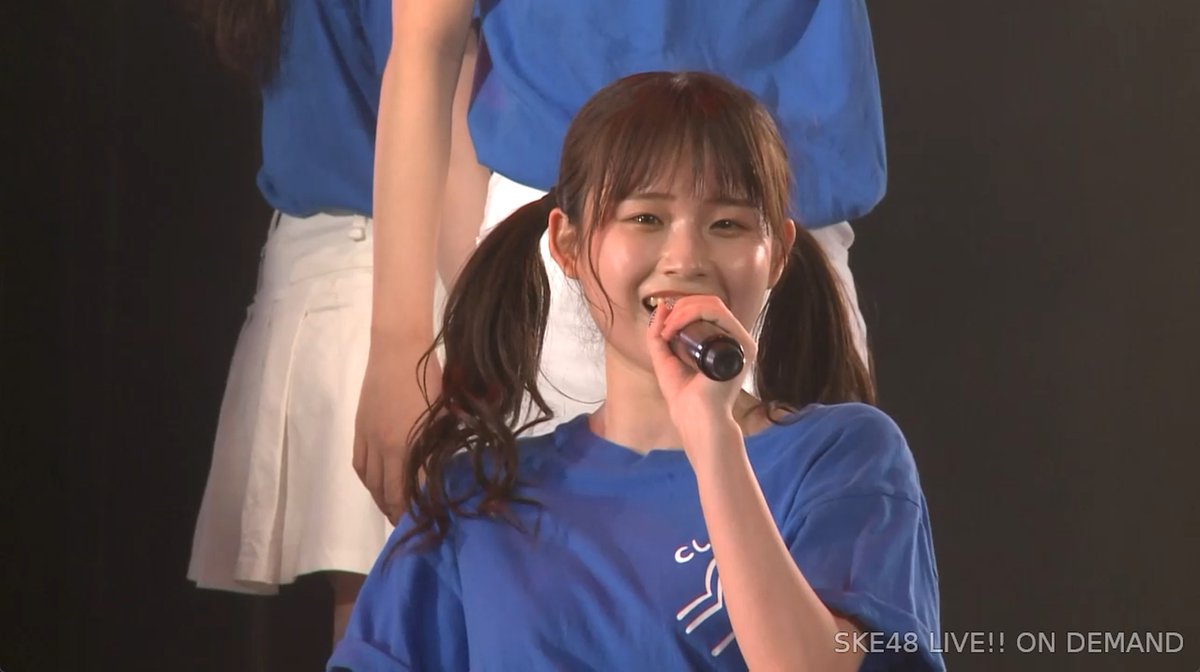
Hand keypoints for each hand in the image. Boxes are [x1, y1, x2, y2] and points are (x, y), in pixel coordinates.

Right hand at [352, 338, 441, 523]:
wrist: (398, 349)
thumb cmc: (431, 378)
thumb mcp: (445, 414)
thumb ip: (442, 445)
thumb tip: (446, 469)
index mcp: (411, 446)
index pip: (412, 491)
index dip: (416, 511)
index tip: (426, 522)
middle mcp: (387, 449)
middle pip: (388, 492)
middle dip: (397, 512)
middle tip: (407, 524)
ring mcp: (370, 439)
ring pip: (371, 482)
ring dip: (381, 500)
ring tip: (392, 510)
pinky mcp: (359, 429)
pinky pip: (359, 464)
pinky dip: (367, 481)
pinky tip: (375, 486)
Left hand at [645, 295, 755, 441]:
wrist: (694, 417)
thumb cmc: (683, 394)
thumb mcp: (665, 357)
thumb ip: (659, 334)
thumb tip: (661, 306)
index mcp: (720, 341)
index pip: (706, 309)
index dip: (681, 308)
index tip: (662, 326)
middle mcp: (734, 339)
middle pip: (710, 303)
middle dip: (680, 307)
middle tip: (664, 327)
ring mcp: (740, 342)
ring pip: (713, 305)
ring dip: (683, 311)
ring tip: (668, 330)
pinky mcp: (741, 346)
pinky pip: (719, 314)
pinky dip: (692, 314)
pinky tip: (675, 329)